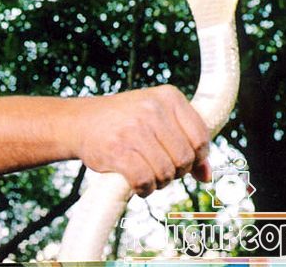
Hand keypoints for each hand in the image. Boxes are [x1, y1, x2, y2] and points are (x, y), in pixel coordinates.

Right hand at [75, 85, 210, 196]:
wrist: (79, 122)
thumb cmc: (123, 123)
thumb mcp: (157, 120)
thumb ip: (185, 142)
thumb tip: (207, 176)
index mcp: (168, 96)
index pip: (201, 137)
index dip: (196, 158)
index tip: (182, 162)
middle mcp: (152, 109)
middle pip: (185, 158)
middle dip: (176, 172)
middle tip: (160, 169)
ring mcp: (134, 129)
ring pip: (166, 172)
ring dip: (159, 182)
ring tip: (147, 175)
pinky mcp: (118, 150)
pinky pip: (145, 180)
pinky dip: (144, 189)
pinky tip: (138, 184)